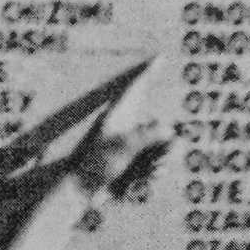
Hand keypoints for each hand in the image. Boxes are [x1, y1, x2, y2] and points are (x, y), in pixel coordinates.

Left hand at [72, 62, 171, 200]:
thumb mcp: (121, 147)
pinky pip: (158, 162)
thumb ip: (146, 135)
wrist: (80, 192)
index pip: (136, 88)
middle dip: (167, 144)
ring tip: (152, 171)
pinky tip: (150, 177)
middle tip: (158, 161)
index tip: (161, 57)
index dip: (149, 72)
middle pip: (160, 125)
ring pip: (163, 146)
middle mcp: (127, 127)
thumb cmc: (94, 166)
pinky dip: (158, 170)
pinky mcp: (134, 163)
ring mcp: (132, 145)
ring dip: (164, 159)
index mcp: (118, 116)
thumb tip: (169, 129)